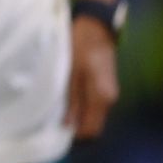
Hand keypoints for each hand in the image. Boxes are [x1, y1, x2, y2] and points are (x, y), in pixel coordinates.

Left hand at [65, 15, 119, 139]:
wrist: (96, 27)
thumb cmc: (80, 46)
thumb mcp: (71, 73)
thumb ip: (72, 100)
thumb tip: (67, 125)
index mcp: (102, 98)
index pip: (92, 130)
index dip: (75, 135)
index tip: (55, 133)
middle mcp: (110, 100)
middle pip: (94, 125)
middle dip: (76, 127)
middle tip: (52, 123)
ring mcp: (110, 93)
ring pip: (94, 115)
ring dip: (78, 117)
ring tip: (56, 112)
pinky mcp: (106, 86)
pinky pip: (94, 105)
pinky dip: (82, 107)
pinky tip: (67, 100)